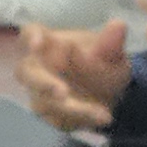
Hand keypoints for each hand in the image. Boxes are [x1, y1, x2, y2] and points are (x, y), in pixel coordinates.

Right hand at [18, 19, 134, 133]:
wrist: (109, 90)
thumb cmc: (102, 60)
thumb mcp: (112, 51)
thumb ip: (110, 42)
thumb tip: (119, 26)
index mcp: (49, 42)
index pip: (30, 34)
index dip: (30, 38)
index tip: (38, 44)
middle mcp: (38, 66)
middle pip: (27, 73)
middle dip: (43, 84)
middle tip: (63, 94)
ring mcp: (40, 92)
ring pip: (44, 103)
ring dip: (72, 109)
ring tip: (102, 113)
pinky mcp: (49, 113)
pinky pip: (58, 120)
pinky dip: (81, 120)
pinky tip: (102, 117)